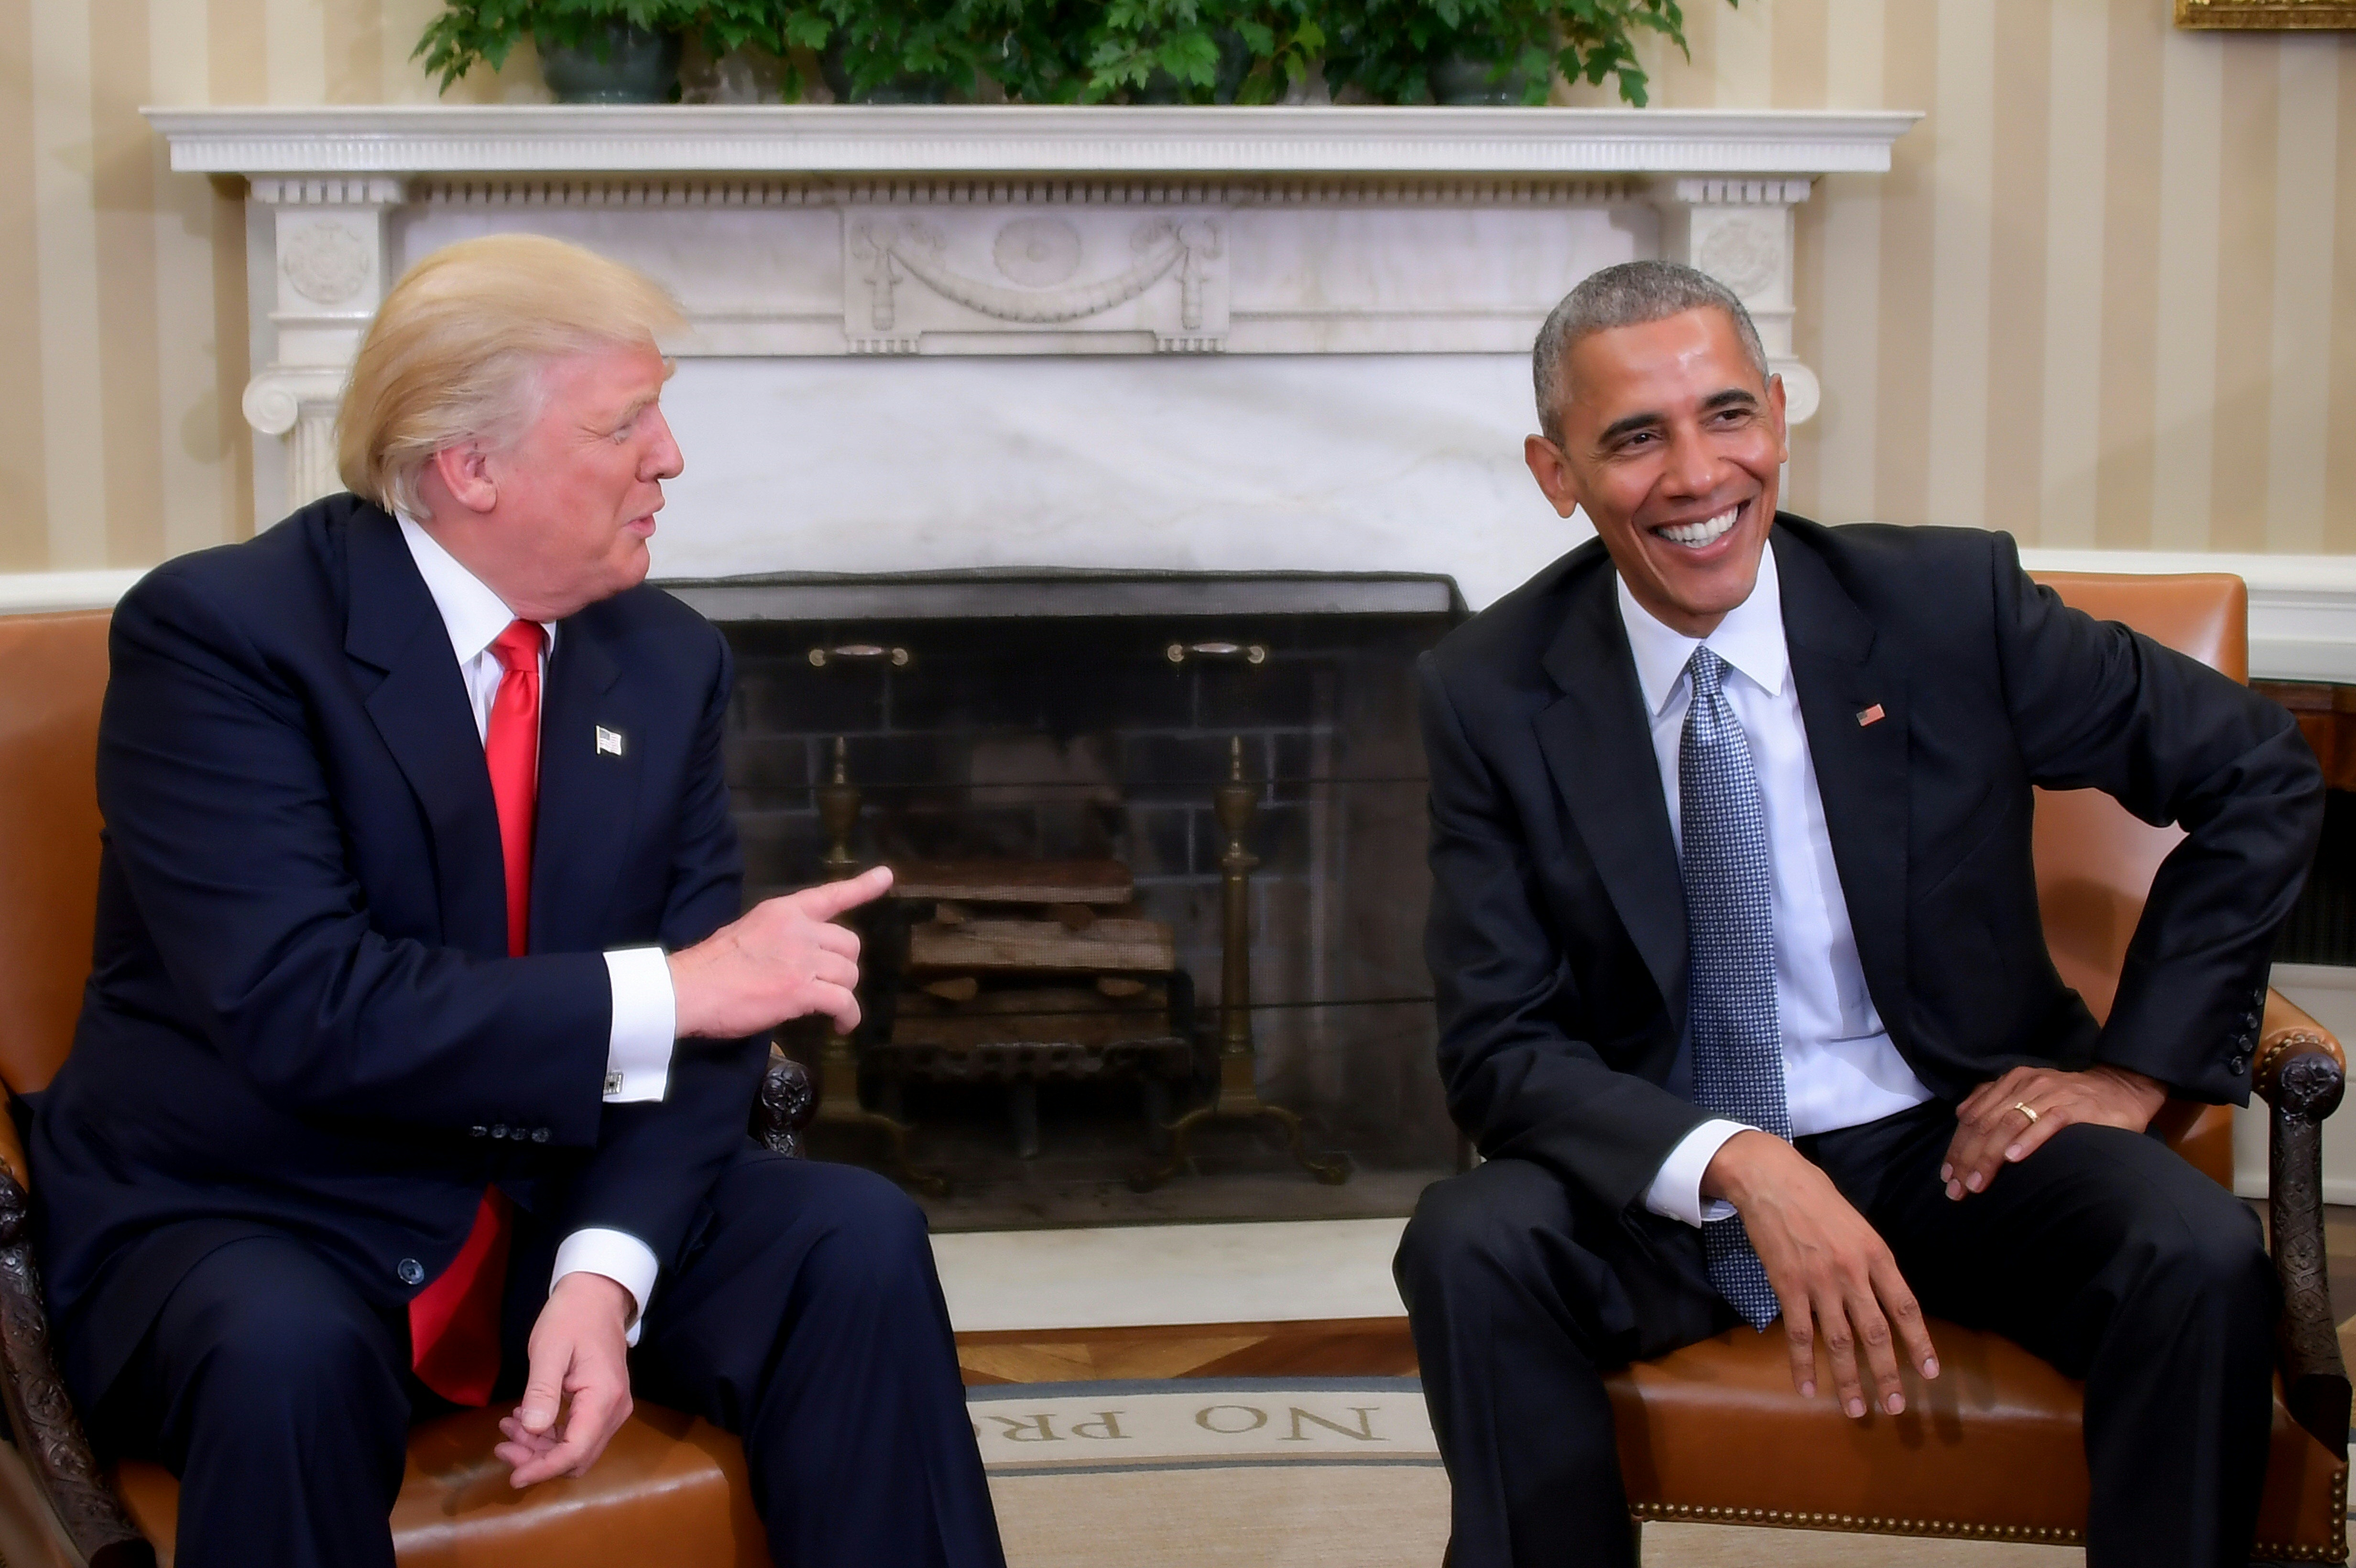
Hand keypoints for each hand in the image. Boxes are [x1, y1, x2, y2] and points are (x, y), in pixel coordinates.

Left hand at [495, 1271, 635, 1487]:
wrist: (597, 1296)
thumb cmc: (571, 1317)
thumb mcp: (549, 1349)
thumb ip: (542, 1390)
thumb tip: (532, 1430)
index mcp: (603, 1398)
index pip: (575, 1451)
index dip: (543, 1469)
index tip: (513, 1477)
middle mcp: (615, 1410)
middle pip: (578, 1457)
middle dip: (538, 1460)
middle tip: (502, 1446)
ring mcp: (612, 1409)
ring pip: (577, 1449)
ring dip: (541, 1448)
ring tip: (508, 1429)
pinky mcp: (604, 1405)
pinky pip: (578, 1434)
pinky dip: (550, 1435)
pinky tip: (525, 1419)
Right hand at [667, 865, 892, 1038]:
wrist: (691, 988)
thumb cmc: (711, 966)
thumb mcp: (747, 933)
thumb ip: (778, 938)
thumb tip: (791, 957)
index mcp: (784, 912)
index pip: (830, 895)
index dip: (862, 887)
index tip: (887, 877)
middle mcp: (799, 930)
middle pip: (849, 944)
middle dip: (843, 966)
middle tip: (828, 984)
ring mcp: (802, 960)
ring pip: (848, 974)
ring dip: (843, 993)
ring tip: (831, 1009)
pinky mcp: (802, 991)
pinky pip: (843, 1002)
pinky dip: (847, 1016)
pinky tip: (840, 1025)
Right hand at [1703, 1130, 1939, 1419]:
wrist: (1772, 1179)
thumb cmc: (1817, 1198)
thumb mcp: (1857, 1225)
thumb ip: (1871, 1261)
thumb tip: (1882, 1297)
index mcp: (1876, 1254)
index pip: (1905, 1307)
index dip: (1920, 1342)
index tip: (1930, 1373)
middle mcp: (1853, 1272)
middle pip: (1876, 1332)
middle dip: (1888, 1374)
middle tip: (1897, 1408)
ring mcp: (1820, 1281)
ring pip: (1840, 1340)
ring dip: (1850, 1380)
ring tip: (1858, 1411)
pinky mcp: (1788, 1285)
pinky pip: (1798, 1333)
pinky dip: (1803, 1363)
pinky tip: (1808, 1388)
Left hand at [1941, 1064, 2166, 1200]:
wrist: (2120, 1088)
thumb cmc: (2071, 1100)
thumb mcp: (2029, 1096)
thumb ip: (1998, 1105)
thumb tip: (1964, 1120)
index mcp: (2010, 1082)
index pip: (1973, 1116)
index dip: (1957, 1147)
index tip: (1947, 1177)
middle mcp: (2026, 1085)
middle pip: (1986, 1123)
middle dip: (1967, 1158)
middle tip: (1957, 1189)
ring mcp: (2051, 1095)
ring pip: (2009, 1124)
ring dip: (1989, 1156)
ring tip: (1977, 1183)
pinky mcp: (2076, 1108)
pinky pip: (2048, 1123)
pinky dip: (2028, 1141)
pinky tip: (2013, 1159)